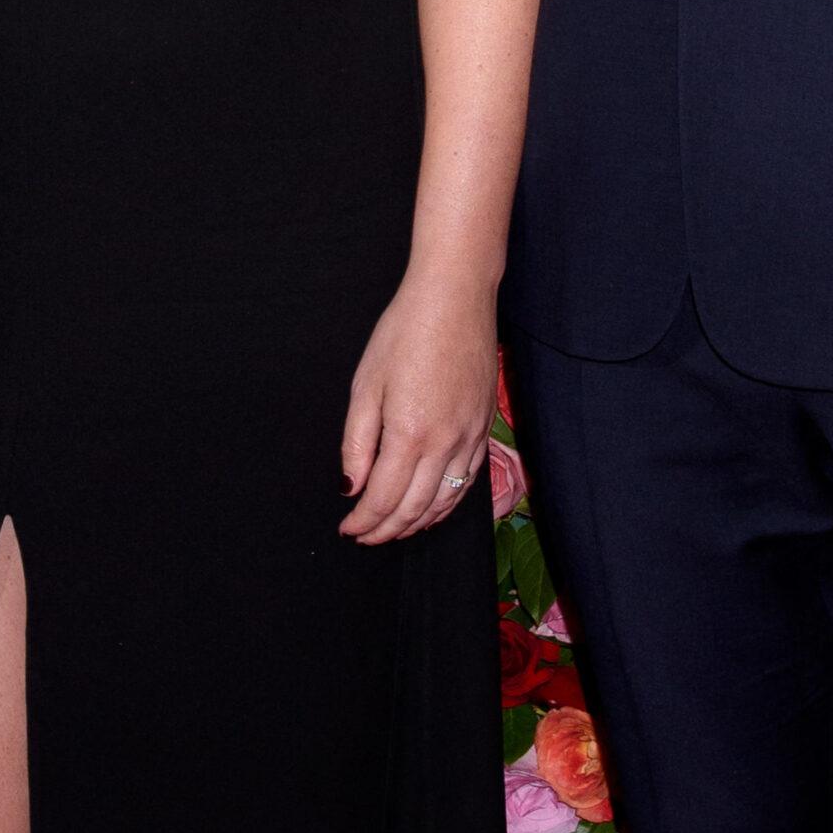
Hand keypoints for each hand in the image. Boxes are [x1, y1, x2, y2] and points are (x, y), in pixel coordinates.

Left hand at [339, 270, 497, 544]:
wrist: (455, 296)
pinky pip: (467, 481)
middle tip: (364, 535)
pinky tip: (432, 507)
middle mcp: (445, 443)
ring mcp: (470, 437)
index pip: (383, 499)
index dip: (363, 521)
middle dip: (386, 530)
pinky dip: (447, 504)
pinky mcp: (485, 427)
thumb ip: (357, 442)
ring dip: (416, 523)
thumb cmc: (405, 331)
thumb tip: (351, 486)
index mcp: (410, 433)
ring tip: (392, 529)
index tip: (348, 528)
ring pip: (444, 502)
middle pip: (414, 508)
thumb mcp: (366, 383)